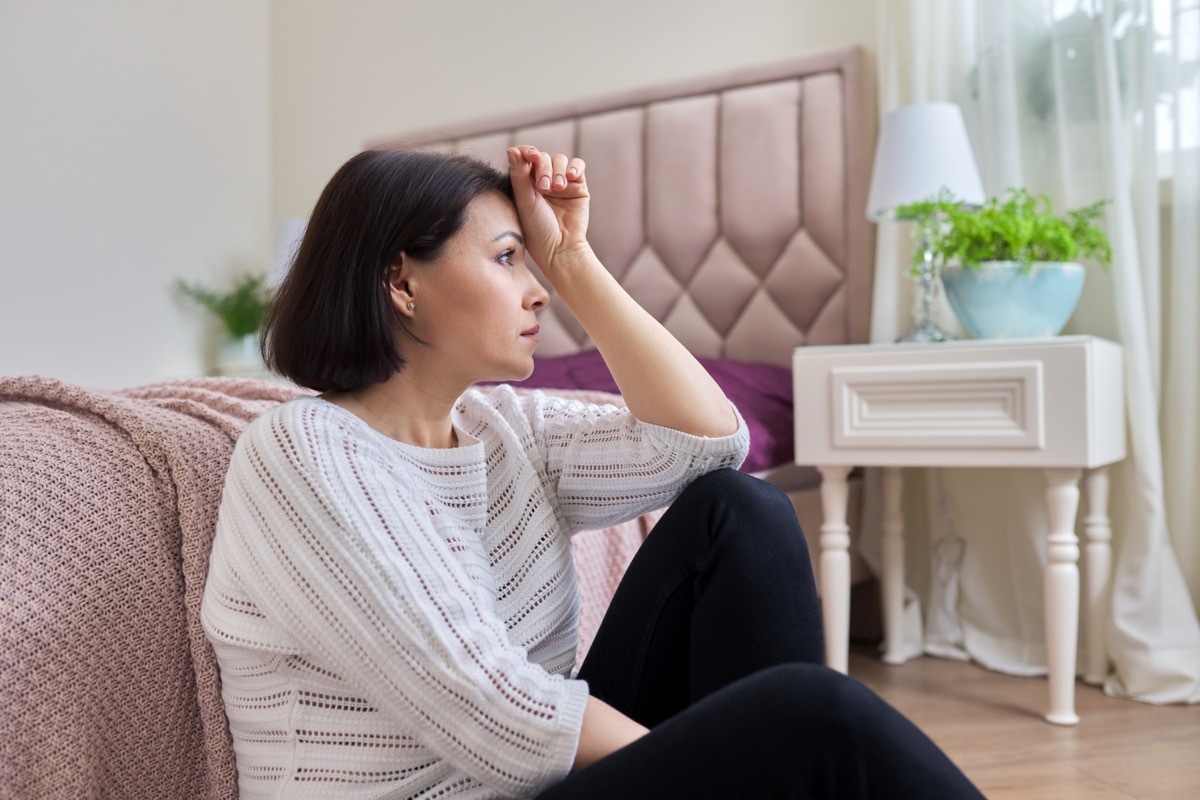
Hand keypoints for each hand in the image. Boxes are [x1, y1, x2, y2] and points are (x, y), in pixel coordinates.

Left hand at [506, 145, 589, 275]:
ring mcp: (561, 182)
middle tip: (543, 187)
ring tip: (558, 188)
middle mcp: (542, 180)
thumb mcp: (524, 201)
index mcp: (525, 183)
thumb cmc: (537, 230)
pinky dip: (575, 167)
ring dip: (558, 170)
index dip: (527, 152)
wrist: (560, 249)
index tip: (530, 155)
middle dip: (543, 167)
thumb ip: (518, 175)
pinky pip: (578, 165)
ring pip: (560, 159)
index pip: (525, 157)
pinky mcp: (578, 186)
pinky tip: (571, 176)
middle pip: (543, 157)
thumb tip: (512, 149)